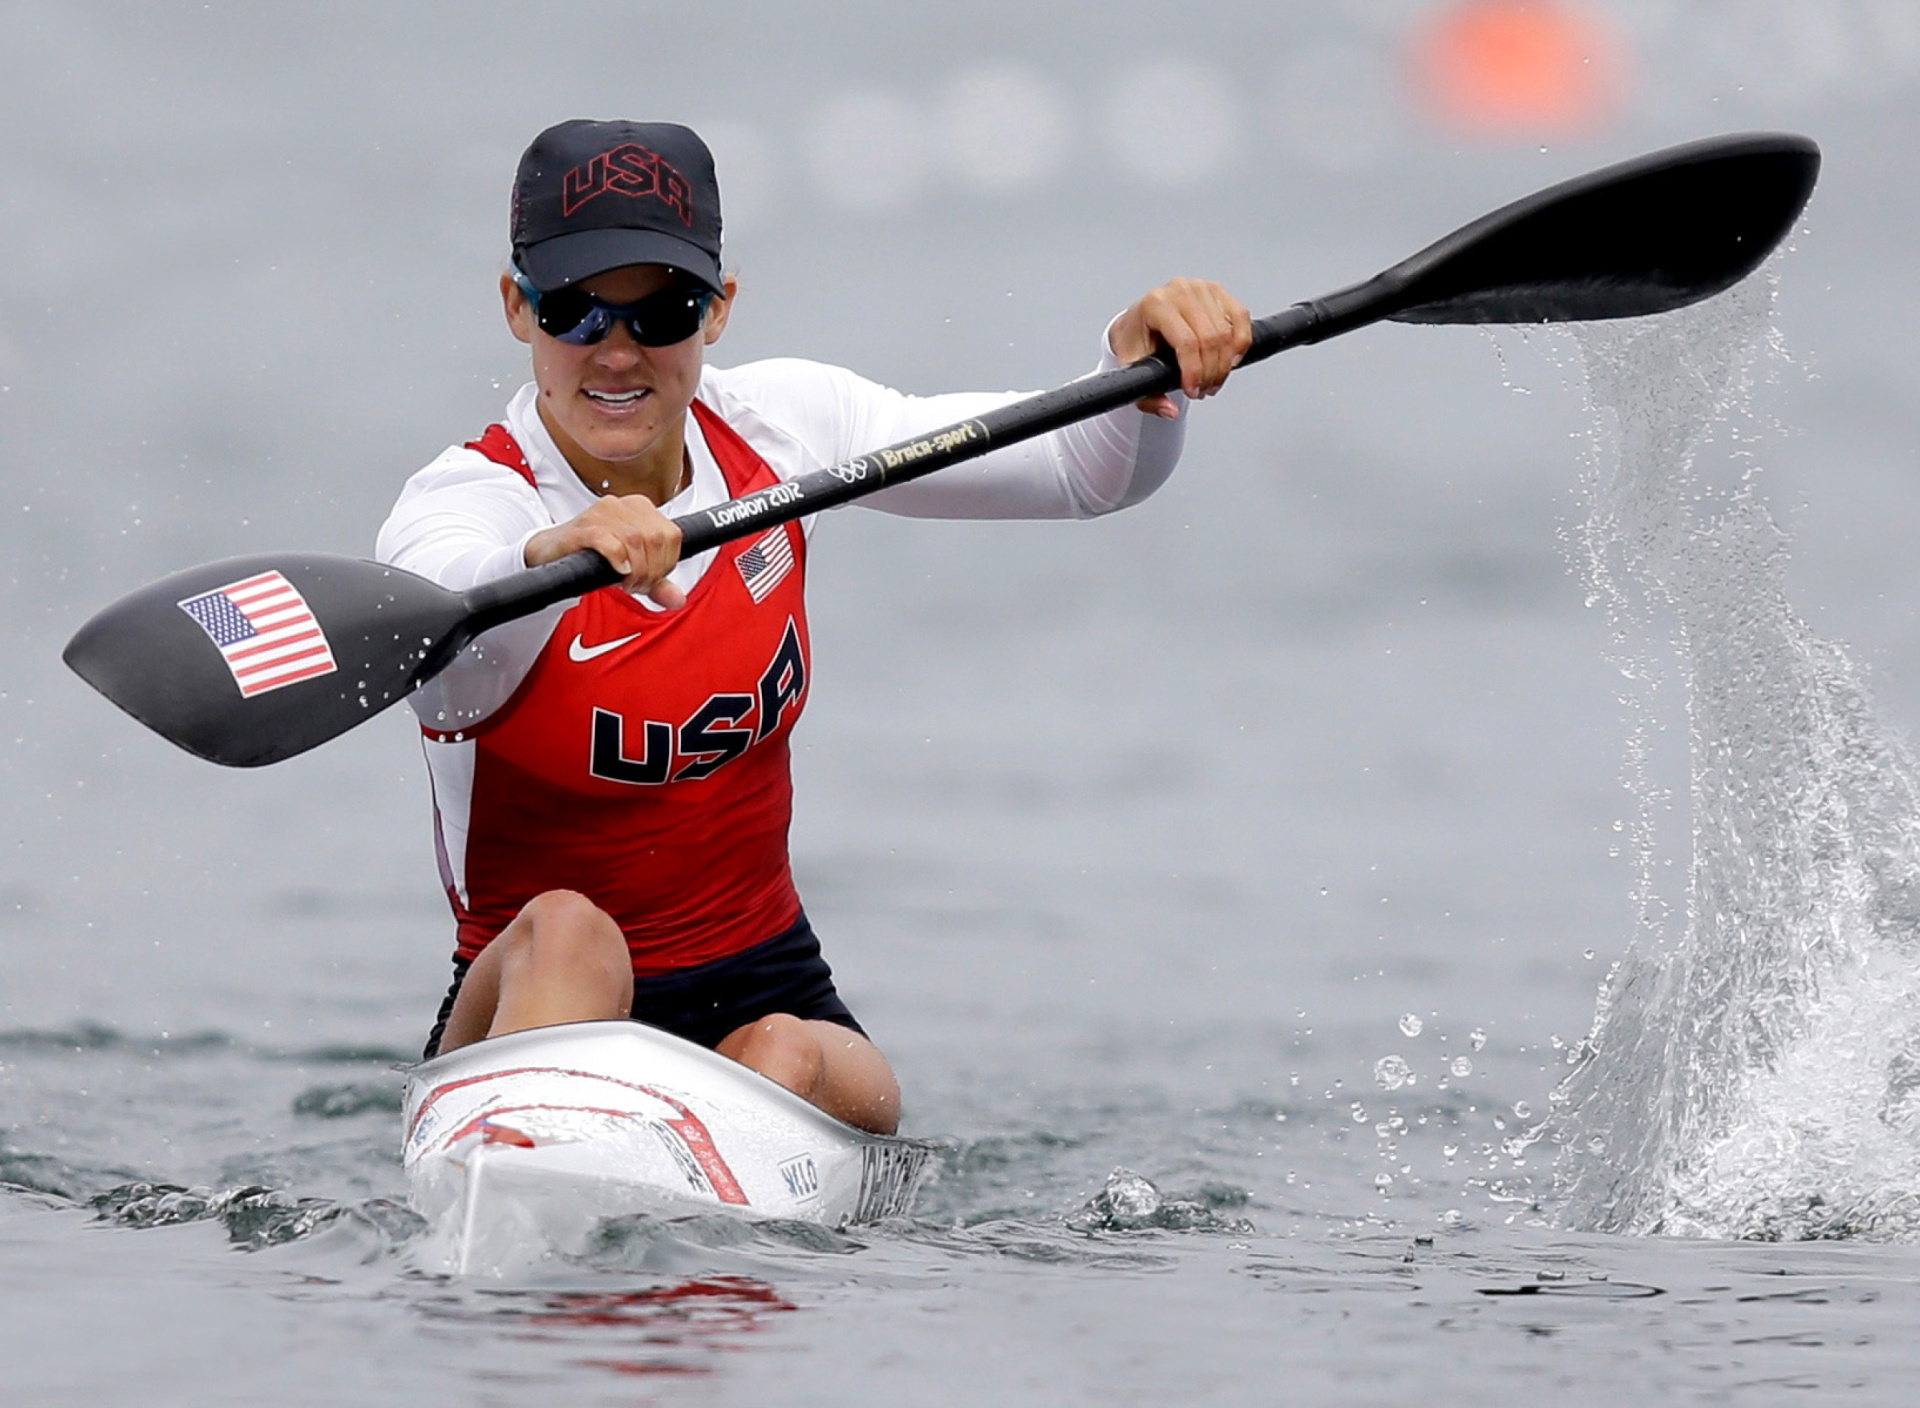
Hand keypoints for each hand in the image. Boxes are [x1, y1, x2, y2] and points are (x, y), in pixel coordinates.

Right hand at [524, 494, 685, 608]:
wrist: (550, 552)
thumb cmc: (592, 556)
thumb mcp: (632, 571)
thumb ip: (657, 584)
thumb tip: (679, 600)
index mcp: (641, 509)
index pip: (673, 536)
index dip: (667, 564)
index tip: (651, 579)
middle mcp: (623, 505)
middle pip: (656, 539)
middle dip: (651, 570)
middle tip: (635, 585)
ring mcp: (602, 513)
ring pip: (636, 541)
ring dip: (635, 570)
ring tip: (624, 582)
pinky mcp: (583, 527)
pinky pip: (609, 541)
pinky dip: (617, 559)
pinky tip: (617, 571)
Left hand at [1108, 278, 1252, 417]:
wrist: (1139, 321)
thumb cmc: (1136, 340)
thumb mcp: (1132, 369)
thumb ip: (1147, 396)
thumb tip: (1169, 410)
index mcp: (1155, 305)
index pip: (1186, 342)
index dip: (1194, 372)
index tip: (1192, 390)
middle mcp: (1179, 291)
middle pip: (1210, 339)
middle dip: (1211, 373)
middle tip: (1205, 390)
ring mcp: (1200, 288)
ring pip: (1227, 332)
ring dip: (1225, 364)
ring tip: (1214, 380)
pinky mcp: (1217, 291)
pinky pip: (1240, 317)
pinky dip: (1241, 342)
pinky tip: (1231, 359)